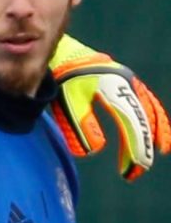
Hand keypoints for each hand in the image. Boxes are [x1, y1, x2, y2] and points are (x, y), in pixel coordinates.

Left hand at [49, 34, 170, 181]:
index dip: (135, 146)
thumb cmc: (62, 78)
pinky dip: (153, 117)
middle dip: (143, 146)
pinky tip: (155, 132)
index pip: (130, 122)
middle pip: (144, 118)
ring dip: (156, 131)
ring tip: (161, 151)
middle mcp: (127, 84)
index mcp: (114, 88)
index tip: (134, 167)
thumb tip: (94, 150)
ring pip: (150, 109)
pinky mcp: (125, 83)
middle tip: (137, 171)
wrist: (61, 52)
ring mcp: (128, 82)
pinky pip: (146, 102)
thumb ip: (80, 125)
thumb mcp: (67, 102)